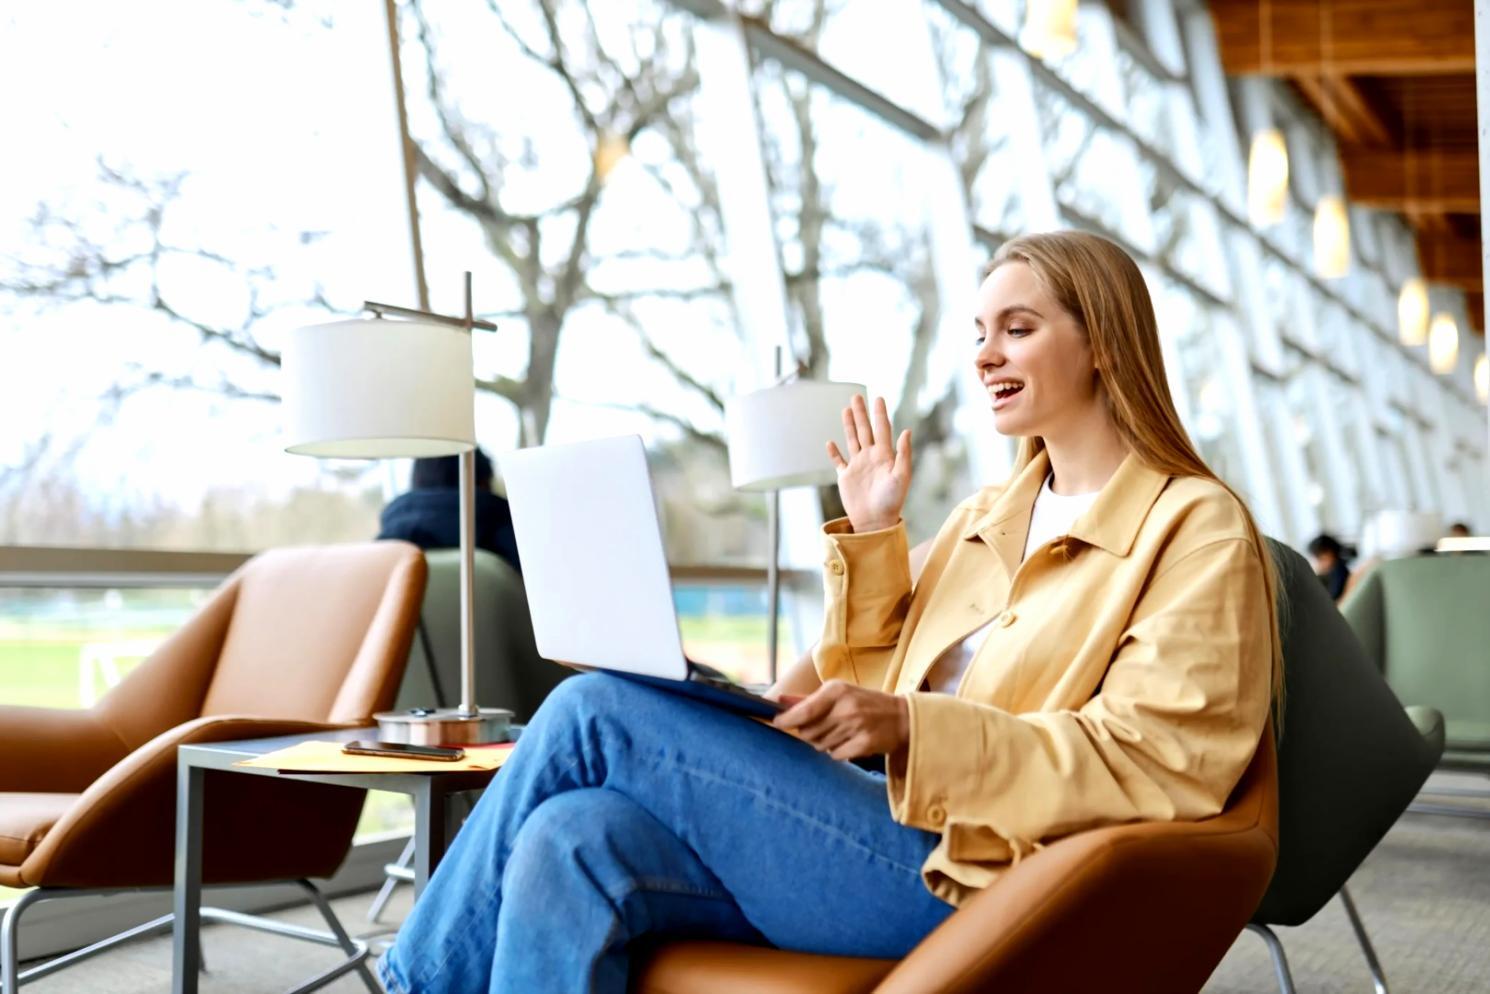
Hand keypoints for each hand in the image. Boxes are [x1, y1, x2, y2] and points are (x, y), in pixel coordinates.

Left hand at [772, 680, 909, 760]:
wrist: (901, 717)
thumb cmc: (864, 703)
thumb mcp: (839, 693)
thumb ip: (808, 699)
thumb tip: (779, 700)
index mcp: (837, 690)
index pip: (804, 710)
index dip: (787, 719)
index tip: (776, 723)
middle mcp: (846, 707)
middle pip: (808, 732)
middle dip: (809, 733)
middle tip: (823, 727)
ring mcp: (856, 726)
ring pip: (820, 745)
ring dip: (824, 742)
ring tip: (840, 732)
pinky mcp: (864, 744)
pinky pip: (835, 755)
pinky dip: (838, 752)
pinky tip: (850, 741)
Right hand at [827, 395, 911, 533]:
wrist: (875, 521)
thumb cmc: (892, 501)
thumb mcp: (901, 476)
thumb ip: (903, 454)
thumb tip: (906, 431)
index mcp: (884, 456)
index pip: (882, 429)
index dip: (880, 414)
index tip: (879, 398)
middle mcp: (870, 458)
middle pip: (865, 430)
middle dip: (862, 413)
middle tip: (858, 396)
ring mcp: (857, 466)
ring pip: (852, 440)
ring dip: (849, 425)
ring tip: (847, 409)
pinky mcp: (846, 477)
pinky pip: (838, 461)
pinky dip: (834, 452)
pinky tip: (830, 443)